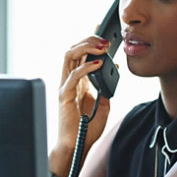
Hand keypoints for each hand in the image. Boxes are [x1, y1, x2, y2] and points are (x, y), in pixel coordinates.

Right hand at [52, 36, 112, 174]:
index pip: (80, 53)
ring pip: (69, 56)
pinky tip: (98, 64)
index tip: (102, 31)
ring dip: (85, 48)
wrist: (76, 146)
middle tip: (105, 40)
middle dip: (89, 40)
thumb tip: (113, 68)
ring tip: (101, 47)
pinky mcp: (64, 96)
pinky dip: (85, 68)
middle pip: (73, 50)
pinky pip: (73, 76)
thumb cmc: (87, 127)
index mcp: (77, 80)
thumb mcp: (102, 102)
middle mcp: (68, 80)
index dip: (89, 40)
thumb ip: (105, 85)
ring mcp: (65, 86)